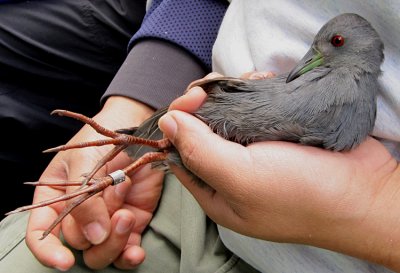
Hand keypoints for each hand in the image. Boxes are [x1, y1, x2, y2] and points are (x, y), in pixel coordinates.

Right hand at [26, 96, 163, 269]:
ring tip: (126, 214)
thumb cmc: (104, 139)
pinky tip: (136, 252)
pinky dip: (131, 256)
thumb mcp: (84, 161)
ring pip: (102, 252)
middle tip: (116, 199)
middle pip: (78, 244)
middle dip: (95, 229)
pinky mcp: (131, 223)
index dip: (48, 252)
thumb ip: (83, 199)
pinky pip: (127, 250)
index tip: (64, 261)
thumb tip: (94, 236)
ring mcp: (106, 220)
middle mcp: (79, 215)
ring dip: (114, 241)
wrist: (139, 130)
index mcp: (57, 198)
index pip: (41, 233)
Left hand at [158, 74, 399, 270]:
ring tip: (250, 81)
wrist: (365, 192)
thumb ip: (199, 150)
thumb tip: (167, 122)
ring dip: (232, 93)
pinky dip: (256, 91)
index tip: (191, 100)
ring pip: (228, 114)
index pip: (180, 151)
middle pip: (202, 130)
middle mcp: (231, 172)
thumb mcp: (241, 178)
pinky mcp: (278, 135)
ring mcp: (256, 152)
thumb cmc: (301, 193)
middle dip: (206, 103)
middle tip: (217, 87)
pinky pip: (255, 107)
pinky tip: (265, 82)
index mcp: (214, 191)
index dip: (178, 123)